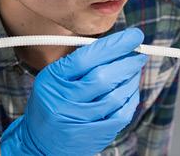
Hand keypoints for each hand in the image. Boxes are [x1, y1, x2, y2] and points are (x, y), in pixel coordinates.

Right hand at [0, 28, 147, 155]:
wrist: (40, 142)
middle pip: (104, 76)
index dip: (115, 45)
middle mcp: (64, 101)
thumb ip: (80, 61)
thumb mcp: (54, 77)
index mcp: (54, 79)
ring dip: (132, 79)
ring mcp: (80, 120)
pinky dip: (131, 98)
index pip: (87, 58)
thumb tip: (117, 45)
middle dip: (128, 61)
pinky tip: (130, 90)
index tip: (133, 36)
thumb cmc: (52, 102)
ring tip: (134, 71)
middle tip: (138, 54)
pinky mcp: (95, 135)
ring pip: (117, 95)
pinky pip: (122, 113)